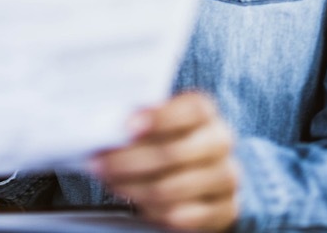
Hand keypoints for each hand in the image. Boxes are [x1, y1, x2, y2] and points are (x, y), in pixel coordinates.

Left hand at [90, 93, 238, 231]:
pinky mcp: (226, 209)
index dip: (161, 118)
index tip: (127, 127)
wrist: (197, 173)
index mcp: (204, 111)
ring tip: (113, 183)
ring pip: (177, 187)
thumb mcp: (155, 123)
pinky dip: (156, 211)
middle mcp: (220, 141)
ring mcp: (226, 176)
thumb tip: (107, 130)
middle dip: (131, 161)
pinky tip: (138, 204)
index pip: (192, 109)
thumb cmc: (166, 140)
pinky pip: (186, 216)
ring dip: (137, 188)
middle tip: (101, 164)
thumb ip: (137, 123)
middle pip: (177, 152)